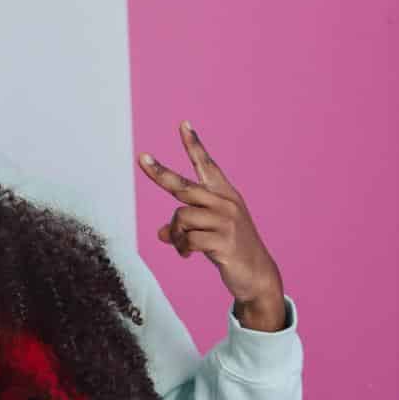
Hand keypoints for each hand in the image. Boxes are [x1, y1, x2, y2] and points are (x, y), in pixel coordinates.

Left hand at [139, 121, 286, 331]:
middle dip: (160, 173)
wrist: (256, 275)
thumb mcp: (207, 234)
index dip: (194, 145)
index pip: (207, 166)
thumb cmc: (231, 250)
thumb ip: (185, 228)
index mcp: (224, 195)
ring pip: (181, 217)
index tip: (182, 124)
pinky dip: (182, 249)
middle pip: (184, 186)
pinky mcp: (223, 240)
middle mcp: (225, 203)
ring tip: (183, 247)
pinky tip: (187, 255)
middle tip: (141, 158)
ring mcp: (225, 221)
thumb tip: (161, 232)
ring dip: (176, 236)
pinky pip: (188, 239)